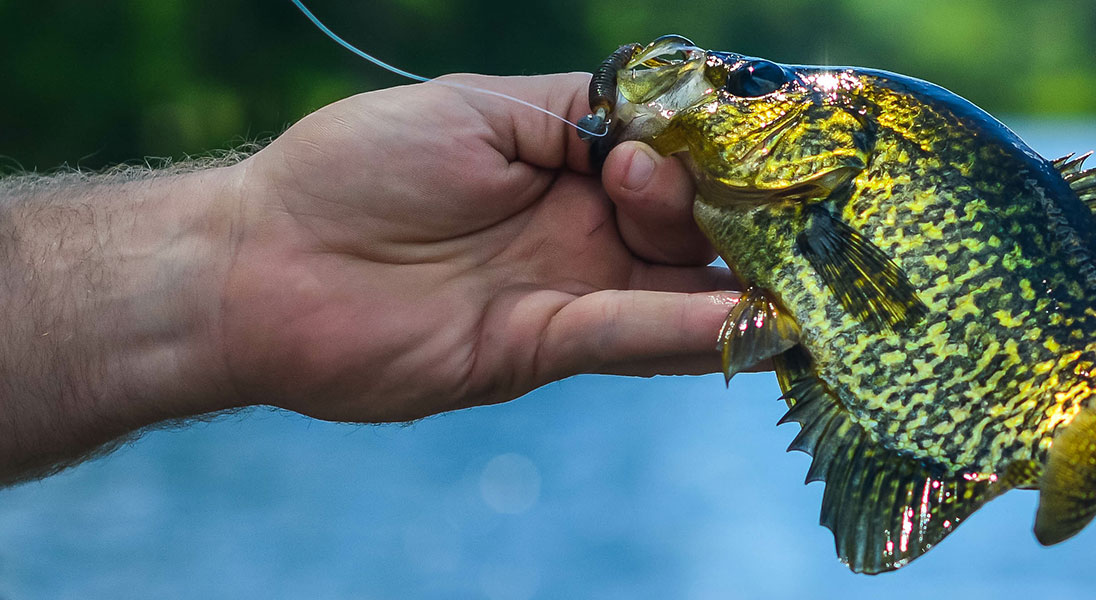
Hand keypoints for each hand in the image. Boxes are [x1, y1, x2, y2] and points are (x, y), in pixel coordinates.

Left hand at [225, 73, 734, 421]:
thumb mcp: (475, 106)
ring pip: (679, 286)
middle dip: (738, 207)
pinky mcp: (545, 348)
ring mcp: (570, 289)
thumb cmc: (354, 167)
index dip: (719, 147)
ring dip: (744, 281)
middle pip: (693, 222)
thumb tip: (668, 114)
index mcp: (569, 160)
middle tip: (762, 197)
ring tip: (809, 277)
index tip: (764, 138)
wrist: (260, 265)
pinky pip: (634, 337)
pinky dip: (696, 331)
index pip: (674, 154)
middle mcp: (581, 228)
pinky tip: (755, 319)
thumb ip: (578, 110)